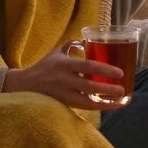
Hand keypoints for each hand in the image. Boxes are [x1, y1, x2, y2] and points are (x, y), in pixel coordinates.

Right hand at [2, 47, 127, 110]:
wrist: (24, 84)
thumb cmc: (43, 67)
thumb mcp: (56, 52)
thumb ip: (71, 45)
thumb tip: (87, 40)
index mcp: (64, 64)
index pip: (87, 66)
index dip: (104, 69)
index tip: (119, 72)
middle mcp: (64, 80)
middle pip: (89, 86)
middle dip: (107, 88)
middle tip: (122, 88)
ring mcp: (62, 94)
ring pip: (86, 101)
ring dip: (105, 102)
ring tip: (120, 100)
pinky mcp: (62, 104)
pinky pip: (82, 107)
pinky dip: (96, 107)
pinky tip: (108, 106)